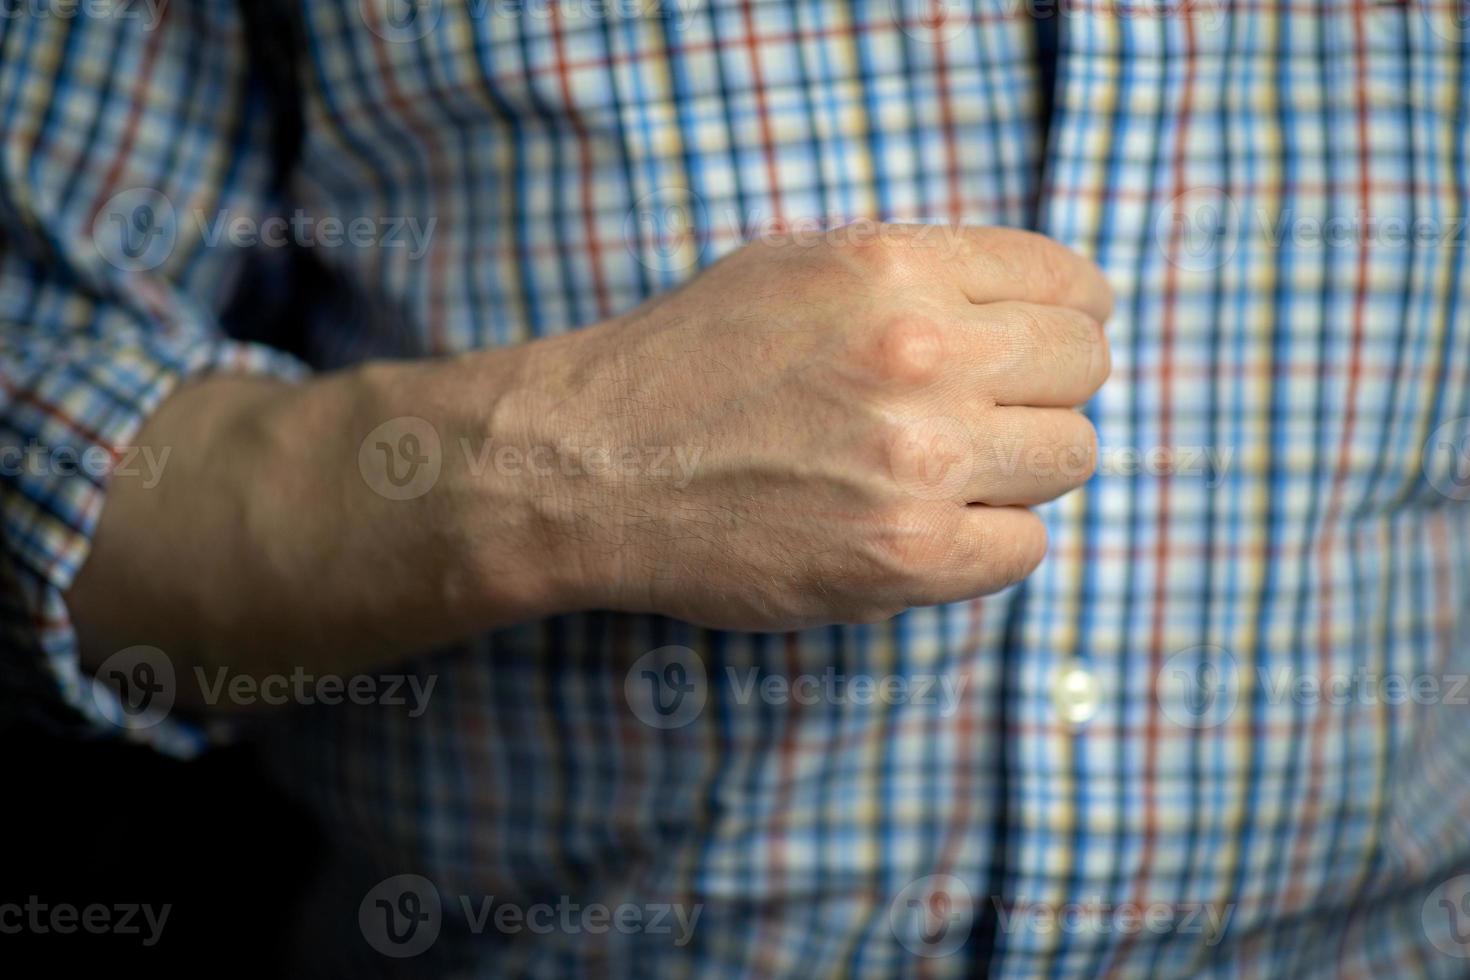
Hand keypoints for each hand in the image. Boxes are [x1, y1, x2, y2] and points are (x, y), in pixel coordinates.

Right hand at [505, 223, 1113, 630]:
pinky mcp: (906, 557)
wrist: (592, 468)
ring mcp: (920, 462)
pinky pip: (1025, 548)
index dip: (1070, 313)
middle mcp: (921, 355)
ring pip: (1071, 458)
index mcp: (897, 269)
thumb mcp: (797, 267)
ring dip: (1021, 467)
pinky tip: (928, 528)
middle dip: (1047, 388)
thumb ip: (917, 275)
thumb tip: (1027, 307)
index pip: (1068, 281)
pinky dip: (989, 541)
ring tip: (950, 472)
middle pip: (1083, 367)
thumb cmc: (686, 363)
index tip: (1052, 340)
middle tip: (990, 412)